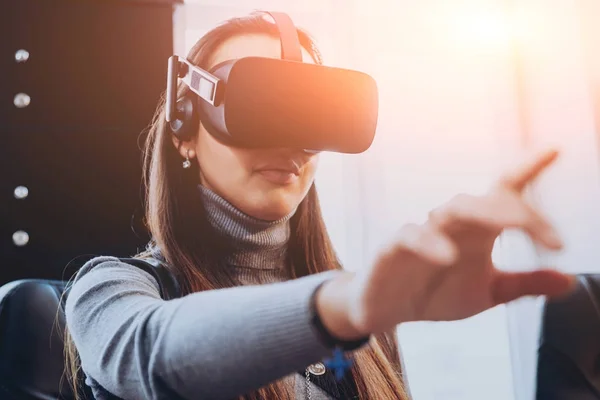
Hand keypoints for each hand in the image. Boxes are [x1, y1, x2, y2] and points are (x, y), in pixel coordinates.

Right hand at [329, 149, 574, 335]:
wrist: (387, 310)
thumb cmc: (436, 291)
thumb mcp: (488, 293)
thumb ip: (523, 284)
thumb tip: (569, 281)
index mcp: (477, 231)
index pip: (503, 194)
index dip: (526, 170)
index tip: (553, 151)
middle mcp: (452, 225)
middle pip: (484, 202)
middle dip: (518, 211)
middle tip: (551, 236)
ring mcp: (423, 234)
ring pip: (451, 210)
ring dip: (483, 215)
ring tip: (511, 226)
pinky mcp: (393, 248)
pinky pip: (410, 236)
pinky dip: (428, 242)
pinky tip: (447, 256)